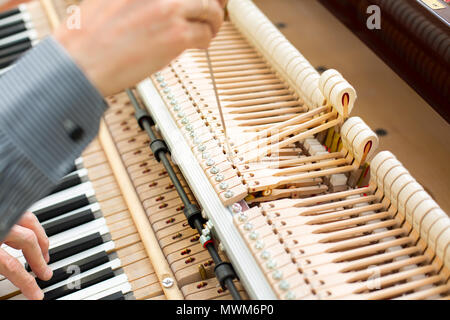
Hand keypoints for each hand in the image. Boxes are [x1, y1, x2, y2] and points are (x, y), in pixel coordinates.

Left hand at [0, 212, 51, 299]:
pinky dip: (27, 223)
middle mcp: (0, 225)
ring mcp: (2, 213)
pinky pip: (20, 212)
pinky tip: (27, 230)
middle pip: (28, 240)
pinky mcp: (2, 205)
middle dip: (40, 257)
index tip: (36, 293)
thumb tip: (9, 275)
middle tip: (45, 270)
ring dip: (40, 236)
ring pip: (29, 220)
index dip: (27, 282)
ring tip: (44, 249)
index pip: (13, 266)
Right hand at [55, 0, 225, 96]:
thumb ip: (139, 1)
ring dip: (213, 22)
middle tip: (212, 13)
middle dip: (211, 4)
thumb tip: (161, 6)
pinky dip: (206, 40)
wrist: (80, 62)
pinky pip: (205, 35)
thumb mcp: (109, 1)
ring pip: (209, 11)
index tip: (202, 1)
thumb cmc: (87, 37)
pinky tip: (200, 45)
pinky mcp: (177, 35)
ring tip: (209, 30)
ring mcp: (169, 10)